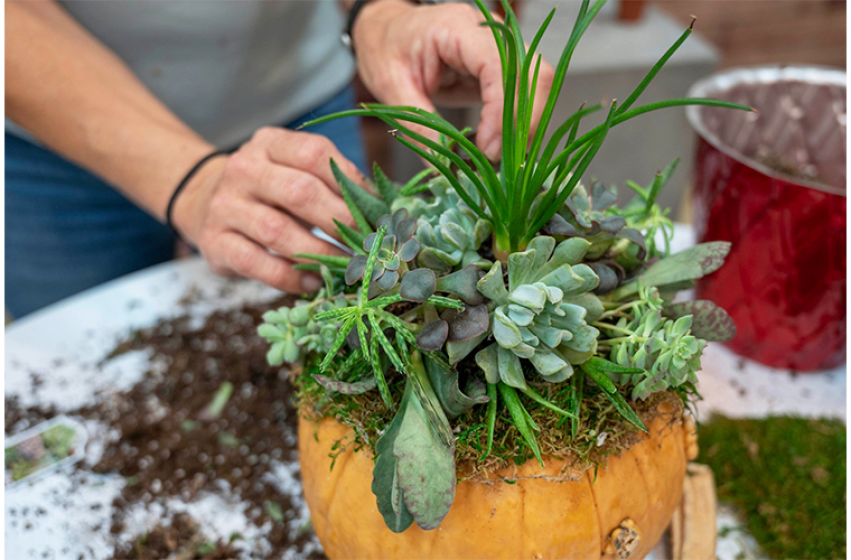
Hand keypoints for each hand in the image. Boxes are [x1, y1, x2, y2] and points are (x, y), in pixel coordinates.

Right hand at [171, 128, 365, 292]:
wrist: (206, 203)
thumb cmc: (270, 191)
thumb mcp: (295, 172)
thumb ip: (332, 182)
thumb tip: (381, 207)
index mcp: (269, 143)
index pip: (314, 153)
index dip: (349, 182)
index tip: (375, 208)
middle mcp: (243, 169)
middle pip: (299, 192)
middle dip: (341, 221)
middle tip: (368, 242)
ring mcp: (225, 205)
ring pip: (277, 231)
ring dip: (319, 253)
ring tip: (348, 266)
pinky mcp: (215, 241)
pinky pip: (256, 263)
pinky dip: (288, 277)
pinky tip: (312, 282)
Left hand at [353, 0, 555, 160]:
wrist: (387, 30)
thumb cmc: (386, 48)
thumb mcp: (391, 88)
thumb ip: (418, 126)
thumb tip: (441, 171)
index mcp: (457, 28)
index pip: (500, 65)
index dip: (502, 110)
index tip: (489, 148)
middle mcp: (488, 33)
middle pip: (532, 74)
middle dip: (523, 124)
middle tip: (498, 161)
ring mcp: (499, 48)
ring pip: (536, 85)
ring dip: (524, 127)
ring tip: (498, 158)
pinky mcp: (500, 67)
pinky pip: (524, 94)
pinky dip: (517, 124)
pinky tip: (498, 146)